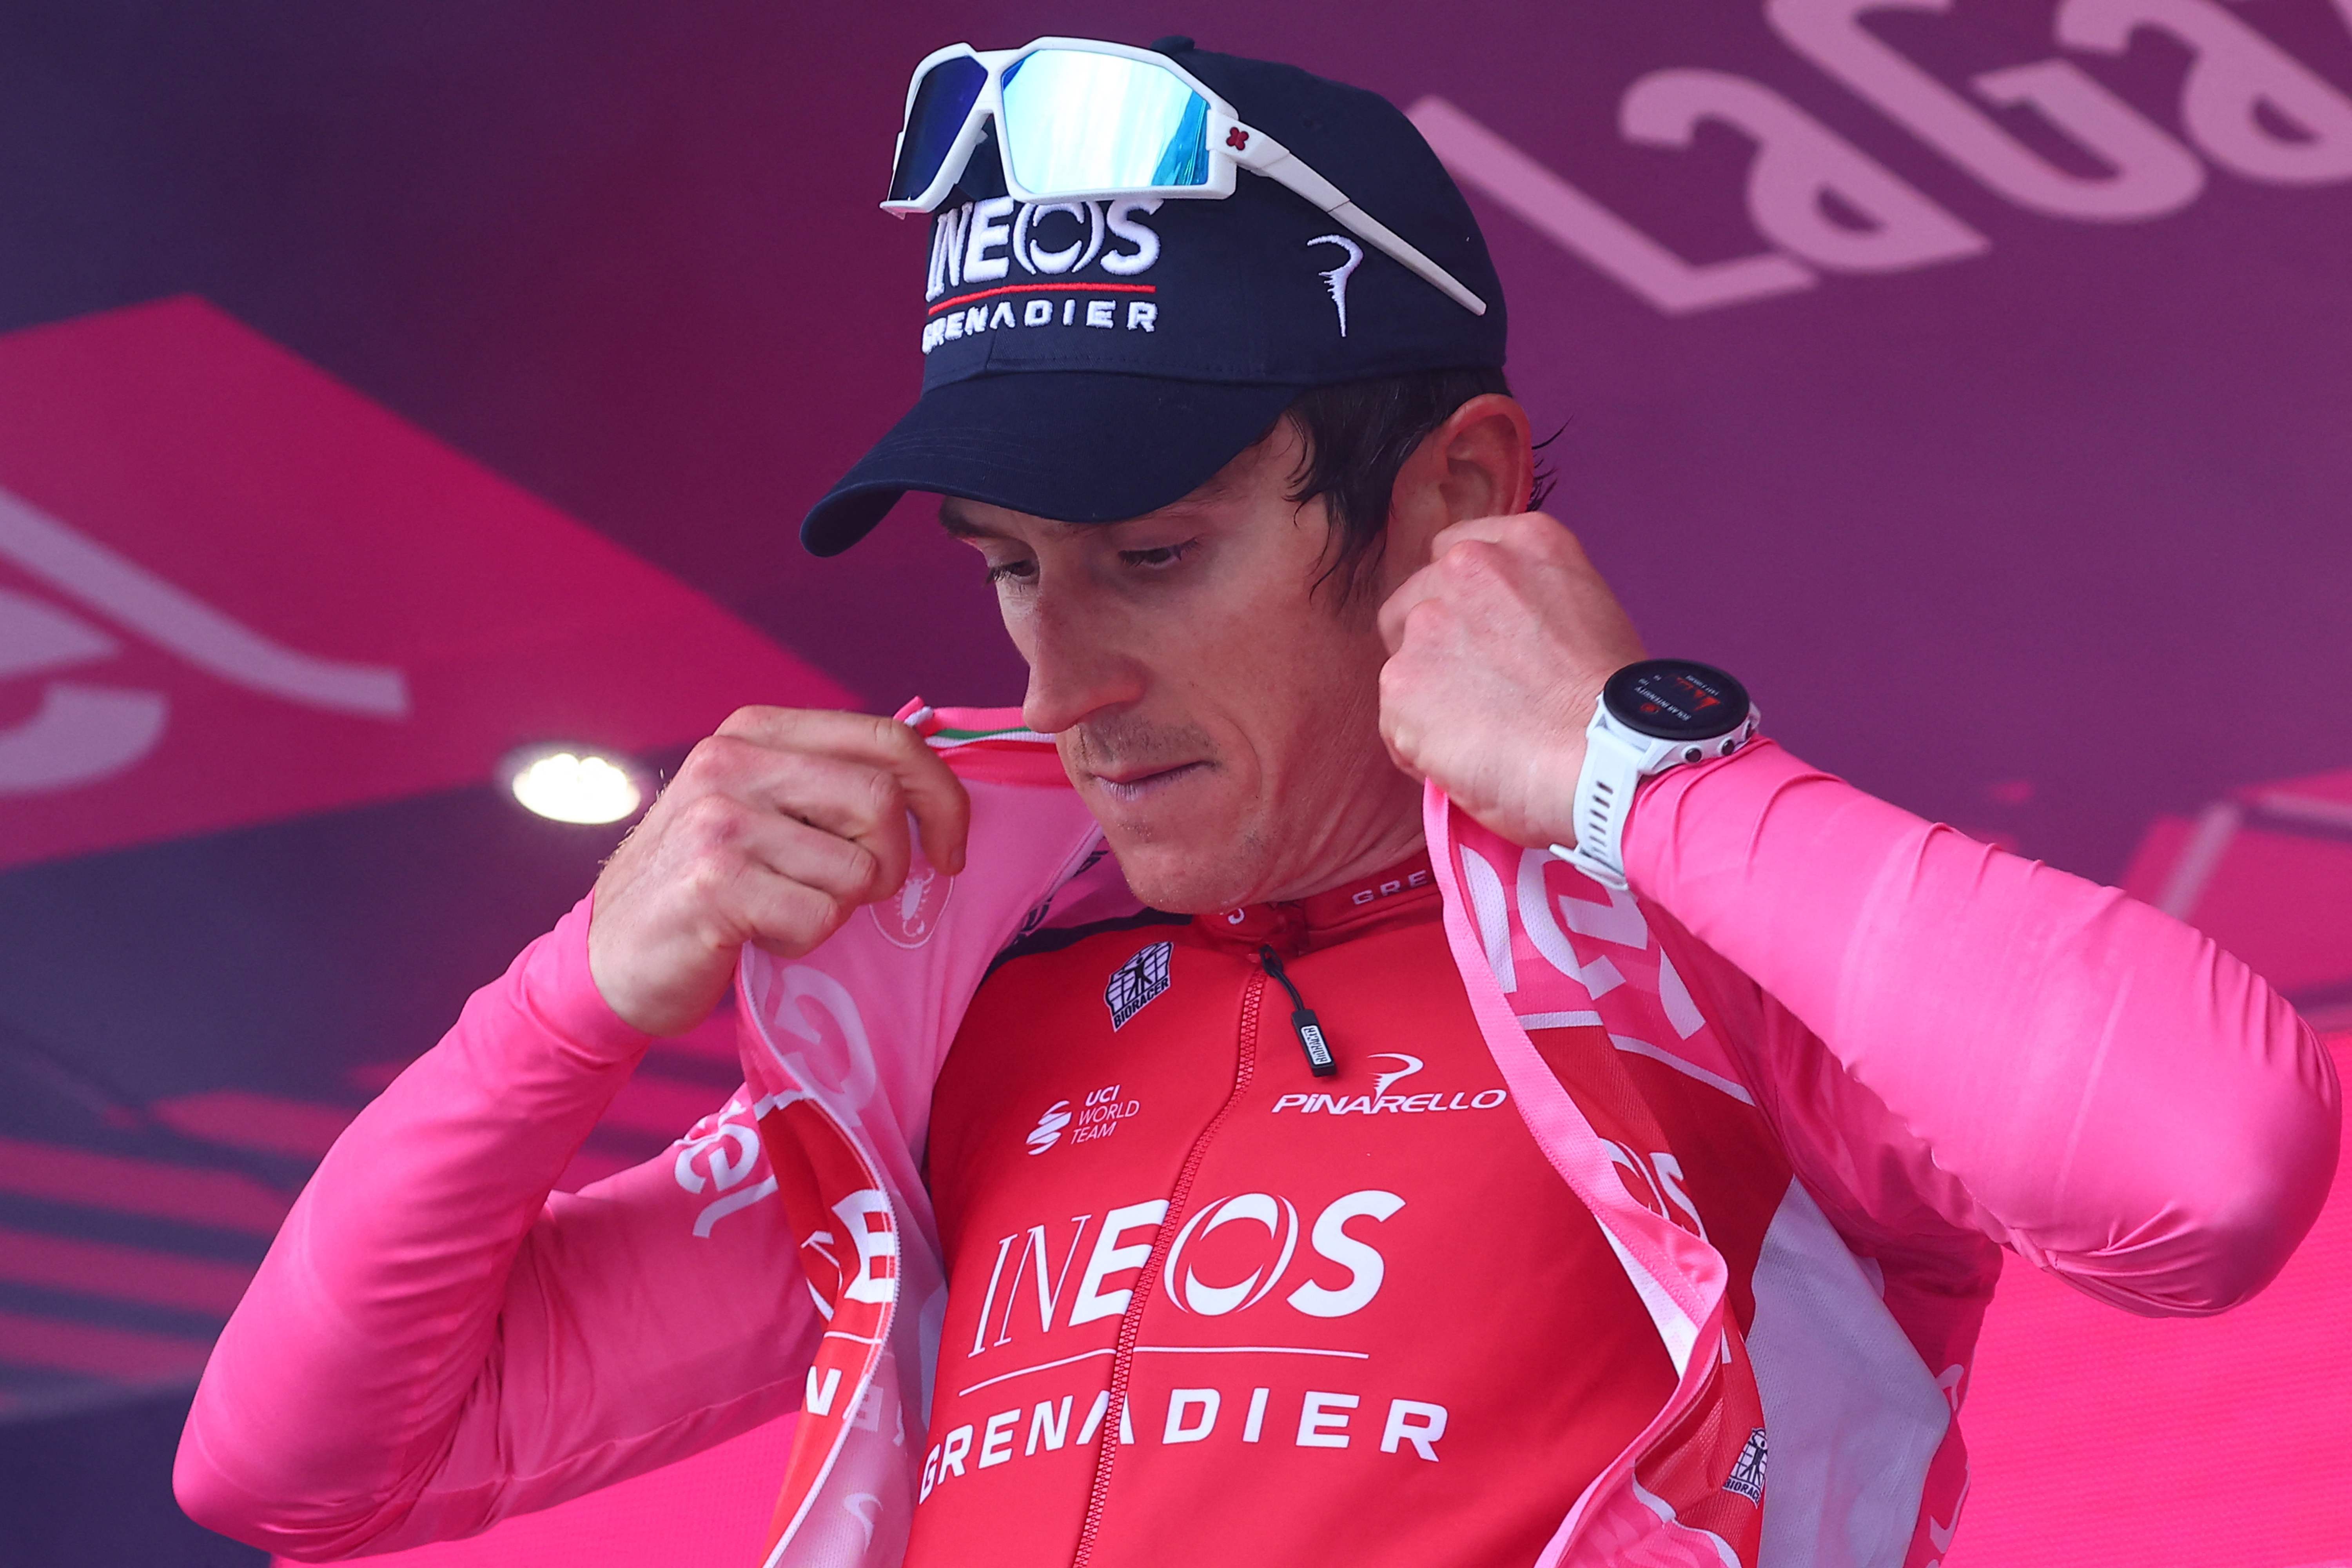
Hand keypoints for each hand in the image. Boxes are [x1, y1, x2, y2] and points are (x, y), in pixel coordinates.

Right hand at [586, 707, 969, 1035]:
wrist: (608, 956)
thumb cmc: (706, 884)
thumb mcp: (760, 807)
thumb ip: (828, 785)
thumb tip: (933, 790)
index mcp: (755, 729)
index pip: (888, 737)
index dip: (942, 795)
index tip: (950, 849)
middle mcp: (734, 761)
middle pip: (883, 801)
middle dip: (896, 863)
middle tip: (868, 894)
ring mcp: (720, 819)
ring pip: (857, 869)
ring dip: (840, 909)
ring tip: (788, 910)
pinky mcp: (714, 883)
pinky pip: (819, 918)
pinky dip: (806, 941)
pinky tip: (761, 934)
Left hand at [1376, 513, 1644, 849]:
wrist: (1609, 758)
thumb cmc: (1615, 705)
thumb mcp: (1588, 611)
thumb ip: (1530, 601)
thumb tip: (1499, 636)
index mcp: (1522, 541)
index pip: (1456, 554)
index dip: (1464, 604)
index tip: (1483, 640)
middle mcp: (1467, 566)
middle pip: (1416, 600)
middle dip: (1438, 646)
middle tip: (1481, 694)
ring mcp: (1427, 623)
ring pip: (1404, 661)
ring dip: (1430, 697)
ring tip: (1482, 736)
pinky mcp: (1401, 682)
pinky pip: (1396, 720)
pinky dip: (1420, 746)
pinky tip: (1467, 763)